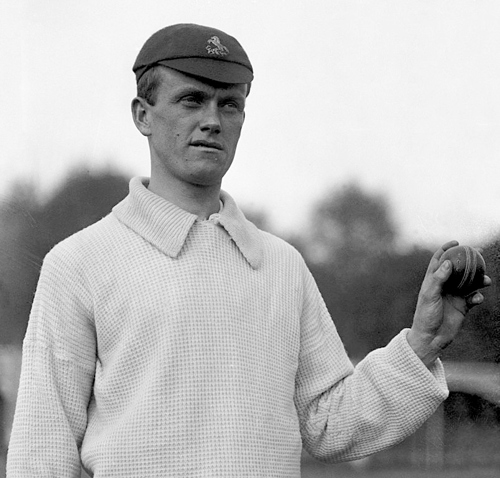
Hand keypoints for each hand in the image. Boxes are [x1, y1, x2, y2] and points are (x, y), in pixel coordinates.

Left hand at [407, 240, 490, 366]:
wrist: (431, 338)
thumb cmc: (425, 315)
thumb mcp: (430, 295)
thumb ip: (438, 279)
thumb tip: (448, 262)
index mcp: (433, 280)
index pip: (439, 260)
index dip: (447, 249)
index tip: (457, 242)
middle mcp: (444, 286)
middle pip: (459, 268)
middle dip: (470, 260)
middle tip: (480, 252)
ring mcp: (454, 296)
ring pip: (470, 283)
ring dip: (479, 279)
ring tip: (486, 280)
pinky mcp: (463, 307)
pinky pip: (474, 298)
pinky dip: (477, 297)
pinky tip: (477, 299)